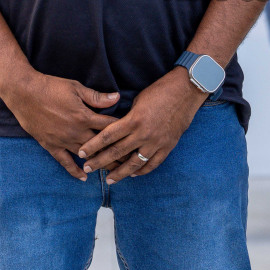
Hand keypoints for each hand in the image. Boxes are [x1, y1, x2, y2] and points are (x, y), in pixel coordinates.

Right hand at [1, 71, 120, 179]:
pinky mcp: (51, 145)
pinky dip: (74, 171)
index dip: (123, 132)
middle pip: (101, 146)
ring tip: (114, 172)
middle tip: (130, 162)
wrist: (24, 93)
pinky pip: (64, 162)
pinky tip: (83, 178)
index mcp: (84, 116)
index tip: (134, 138)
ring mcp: (63, 140)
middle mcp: (76, 132)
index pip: (109, 127)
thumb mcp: (76, 88)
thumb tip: (117, 97)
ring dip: (99, 164)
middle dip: (116, 154)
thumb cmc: (51, 87)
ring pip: (86, 157)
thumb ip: (97, 97)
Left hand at [77, 66, 205, 183]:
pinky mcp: (167, 146)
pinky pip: (152, 164)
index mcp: (134, 120)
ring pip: (134, 163)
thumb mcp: (138, 100)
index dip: (93, 145)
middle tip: (87, 168)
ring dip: (119, 173)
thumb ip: (128, 117)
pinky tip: (133, 174)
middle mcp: (143, 134)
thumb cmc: (161, 90)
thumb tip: (116, 128)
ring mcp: (156, 142)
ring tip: (109, 179)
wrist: (187, 90)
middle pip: (117, 152)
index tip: (82, 152)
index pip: (108, 136)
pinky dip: (142, 171)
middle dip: (100, 162)